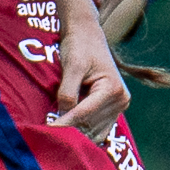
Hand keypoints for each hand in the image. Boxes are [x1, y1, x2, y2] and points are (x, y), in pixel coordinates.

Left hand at [50, 21, 129, 139]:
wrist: (87, 35)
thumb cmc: (79, 46)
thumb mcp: (73, 66)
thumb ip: (68, 92)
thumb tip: (61, 116)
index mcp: (113, 89)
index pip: (84, 113)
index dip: (64, 123)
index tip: (48, 131)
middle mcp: (121, 100)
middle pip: (90, 124)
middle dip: (70, 129)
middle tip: (48, 134)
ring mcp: (119, 106)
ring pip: (93, 130)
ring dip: (76, 131)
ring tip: (56, 132)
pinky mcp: (113, 109)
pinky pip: (97, 128)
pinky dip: (82, 129)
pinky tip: (68, 127)